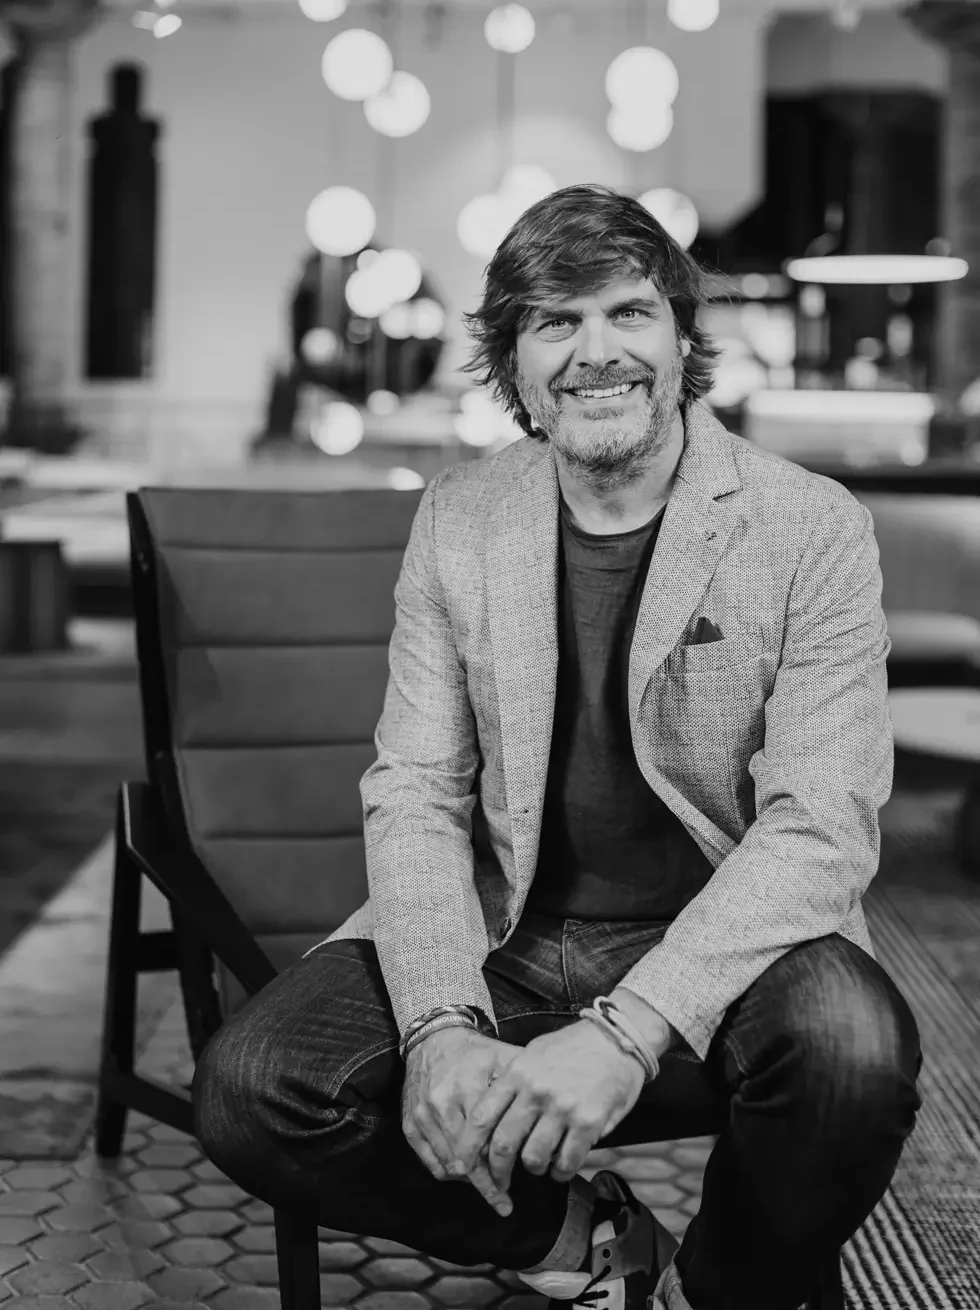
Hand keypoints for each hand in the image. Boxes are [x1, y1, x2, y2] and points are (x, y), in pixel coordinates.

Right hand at [401, 1025, 519, 1215]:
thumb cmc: (475, 1052)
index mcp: (468, 1086)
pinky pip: (431, 1162)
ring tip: (491, 1192)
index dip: (503, 1164)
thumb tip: (551, 1111)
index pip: (487, 1139)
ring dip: (470, 1183)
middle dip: (487, 1185)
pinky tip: (467, 1177)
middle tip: (504, 1204)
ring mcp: (423, 1116)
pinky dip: (450, 1174)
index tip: (517, 1184)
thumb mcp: (503, 1056)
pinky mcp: (410, 1124)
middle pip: (467, 1158)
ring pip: (449, 1164)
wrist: (433, 1039)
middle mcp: (442, 1103)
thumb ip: (523, 1085)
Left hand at [453, 1020, 646, 1196]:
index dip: (468, 1146)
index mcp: (517, 1073)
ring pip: (533, 1158)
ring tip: (540, 1166)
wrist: (617, 1038)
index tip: (463, 1164)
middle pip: (503, 1144)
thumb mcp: (534, 1054)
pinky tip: (562, 1168)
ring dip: (534, 1170)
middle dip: (497, 1171)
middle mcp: (535, 1092)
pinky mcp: (588, 1122)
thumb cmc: (574, 1046)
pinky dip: (561, 1172)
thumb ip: (514, 1083)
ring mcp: (562, 1108)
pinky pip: (566, 1161)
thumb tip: (494, 1115)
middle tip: (500, 1182)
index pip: (482, 1116)